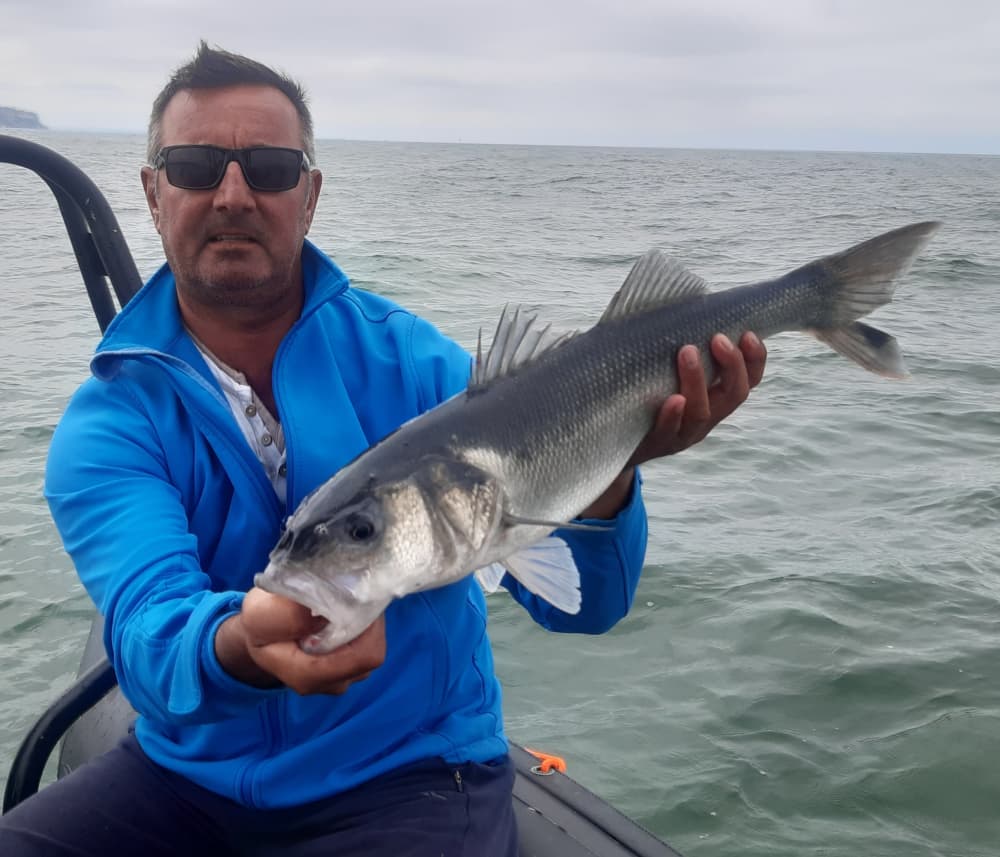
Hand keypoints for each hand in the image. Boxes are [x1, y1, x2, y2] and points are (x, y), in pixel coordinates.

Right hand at [215, 588, 385, 694]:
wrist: (261, 633)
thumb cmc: (261, 623)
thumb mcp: (261, 613)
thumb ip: (287, 616)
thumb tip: (322, 614)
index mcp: (308, 675)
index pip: (364, 656)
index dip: (369, 626)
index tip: (357, 598)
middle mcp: (331, 683)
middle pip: (372, 651)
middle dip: (368, 620)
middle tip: (352, 593)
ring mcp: (344, 677)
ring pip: (372, 647)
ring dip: (366, 621)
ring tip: (346, 601)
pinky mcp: (350, 666)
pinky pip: (368, 645)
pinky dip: (363, 626)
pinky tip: (346, 611)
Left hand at [578, 332, 765, 518]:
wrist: (610, 441)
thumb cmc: (643, 395)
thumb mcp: (666, 371)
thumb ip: (678, 345)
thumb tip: (682, 295)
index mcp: (714, 399)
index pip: (747, 380)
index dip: (754, 359)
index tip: (748, 334)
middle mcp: (704, 418)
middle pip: (733, 395)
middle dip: (731, 366)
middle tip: (718, 338)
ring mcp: (681, 434)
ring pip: (700, 412)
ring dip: (697, 380)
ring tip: (687, 351)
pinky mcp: (654, 444)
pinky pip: (667, 432)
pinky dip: (672, 416)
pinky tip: (672, 400)